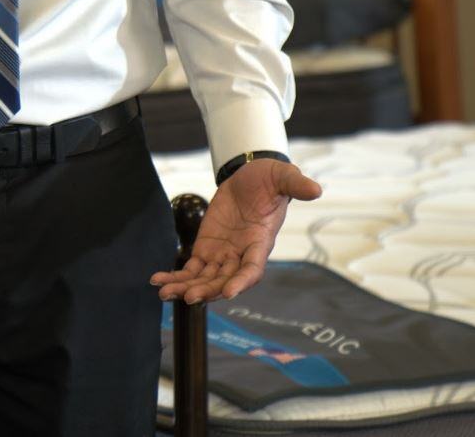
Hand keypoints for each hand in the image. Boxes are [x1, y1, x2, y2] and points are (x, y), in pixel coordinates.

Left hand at [150, 159, 322, 303]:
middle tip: (188, 298)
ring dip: (186, 287)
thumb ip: (295, 184)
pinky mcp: (206, 248)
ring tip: (164, 293)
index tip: (227, 292)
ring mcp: (223, 254)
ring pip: (205, 278)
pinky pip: (191, 267)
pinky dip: (176, 275)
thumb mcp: (283, 176)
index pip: (253, 268)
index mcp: (261, 242)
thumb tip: (316, 189)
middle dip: (207, 290)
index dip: (241, 281)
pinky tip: (158, 280)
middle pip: (224, 280)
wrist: (251, 177)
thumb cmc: (270, 179)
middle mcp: (242, 254)